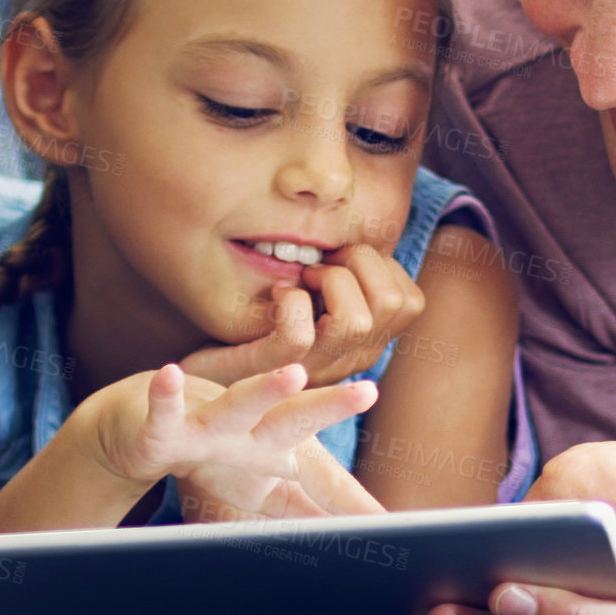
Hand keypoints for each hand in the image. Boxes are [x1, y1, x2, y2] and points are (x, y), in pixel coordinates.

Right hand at [92, 363, 375, 515]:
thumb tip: (345, 529)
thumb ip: (300, 504)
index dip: (358, 479)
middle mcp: (246, 427)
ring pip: (238, 406)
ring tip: (294, 372)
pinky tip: (169, 375)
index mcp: (272, 442)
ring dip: (264, 390)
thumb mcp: (258, 482)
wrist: (135, 426)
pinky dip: (164, 397)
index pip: (324, 455)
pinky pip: (163, 416)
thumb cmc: (207, 449)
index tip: (390, 505)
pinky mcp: (160, 432)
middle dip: (330, 407)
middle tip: (370, 390)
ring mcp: (205, 424)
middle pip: (293, 417)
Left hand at [180, 244, 425, 388]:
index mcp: (365, 342)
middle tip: (323, 262)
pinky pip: (299, 336)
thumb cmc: (259, 326)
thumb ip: (343, 278)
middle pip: (392, 305)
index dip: (383, 266)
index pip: (410, 302)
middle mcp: (348, 361)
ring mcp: (313, 371)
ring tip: (303, 277)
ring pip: (355, 322)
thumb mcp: (314, 299)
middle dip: (360, 263)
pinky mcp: (272, 372)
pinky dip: (290, 302)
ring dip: (329, 281)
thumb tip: (357, 238)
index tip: (344, 257)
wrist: (206, 375)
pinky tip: (277, 292)